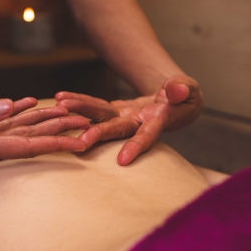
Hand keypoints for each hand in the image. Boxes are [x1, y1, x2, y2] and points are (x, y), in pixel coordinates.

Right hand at [0, 97, 88, 188]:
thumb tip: (6, 106)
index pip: (25, 144)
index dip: (55, 142)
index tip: (83, 143)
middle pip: (27, 137)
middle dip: (58, 130)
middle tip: (88, 122)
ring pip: (13, 129)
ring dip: (41, 122)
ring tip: (67, 113)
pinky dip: (10, 113)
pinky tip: (23, 104)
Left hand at [55, 75, 202, 164]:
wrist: (175, 100)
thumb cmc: (186, 97)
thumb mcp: (190, 91)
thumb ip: (182, 90)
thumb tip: (174, 91)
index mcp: (158, 122)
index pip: (148, 135)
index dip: (136, 146)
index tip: (123, 160)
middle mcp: (136, 123)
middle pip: (116, 130)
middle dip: (97, 134)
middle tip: (79, 142)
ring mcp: (123, 118)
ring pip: (100, 116)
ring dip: (80, 111)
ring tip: (61, 106)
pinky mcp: (114, 110)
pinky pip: (94, 106)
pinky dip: (79, 101)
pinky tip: (61, 98)